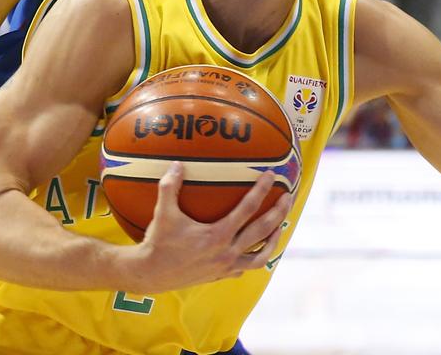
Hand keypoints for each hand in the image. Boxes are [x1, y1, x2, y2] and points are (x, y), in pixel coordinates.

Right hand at [122, 162, 291, 294]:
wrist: (151, 274)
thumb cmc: (158, 241)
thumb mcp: (163, 212)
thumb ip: (170, 186)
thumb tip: (177, 163)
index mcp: (218, 235)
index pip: (247, 208)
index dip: (261, 190)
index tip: (271, 176)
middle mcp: (227, 252)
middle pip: (262, 231)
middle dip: (278, 212)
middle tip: (288, 197)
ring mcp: (226, 267)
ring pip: (261, 256)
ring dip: (274, 240)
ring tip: (280, 226)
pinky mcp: (222, 276)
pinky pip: (245, 268)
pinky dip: (254, 257)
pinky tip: (255, 249)